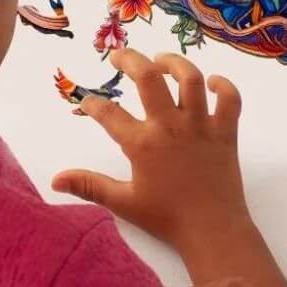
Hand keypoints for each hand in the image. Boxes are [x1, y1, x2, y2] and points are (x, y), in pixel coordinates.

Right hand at [53, 49, 286, 286]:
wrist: (211, 229)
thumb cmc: (166, 216)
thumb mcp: (123, 203)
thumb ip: (90, 186)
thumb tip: (55, 179)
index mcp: (143, 143)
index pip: (110, 114)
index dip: (94, 104)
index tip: (87, 101)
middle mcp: (171, 125)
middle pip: (149, 78)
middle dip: (131, 60)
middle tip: (119, 56)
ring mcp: (201, 124)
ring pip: (191, 78)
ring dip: (175, 63)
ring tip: (161, 61)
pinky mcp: (226, 129)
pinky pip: (230, 98)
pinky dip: (224, 85)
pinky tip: (212, 82)